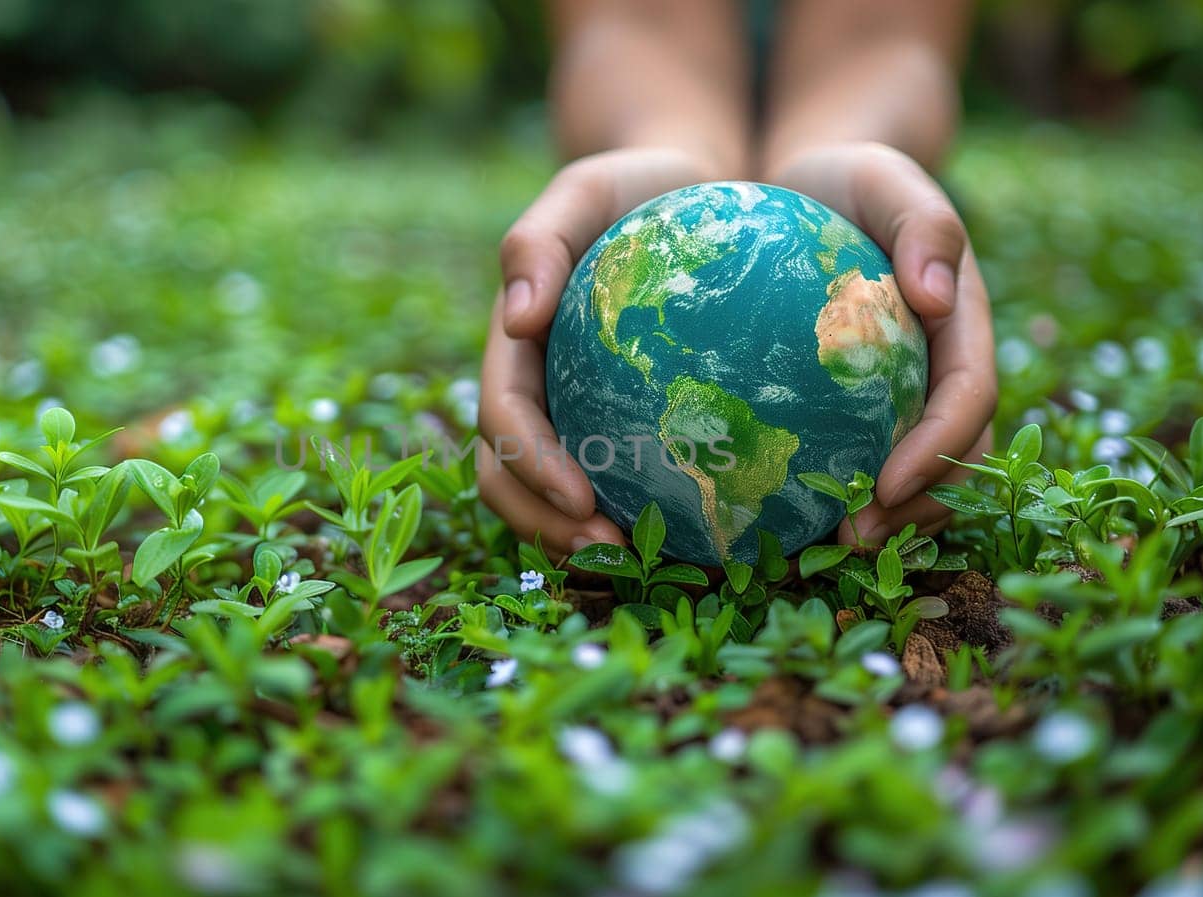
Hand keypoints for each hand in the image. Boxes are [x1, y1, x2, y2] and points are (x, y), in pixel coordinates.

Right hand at [478, 147, 722, 557]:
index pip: (503, 418)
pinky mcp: (622, 428)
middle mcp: (536, 389)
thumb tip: (515, 318)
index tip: (581, 499)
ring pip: (554, 496)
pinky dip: (643, 519)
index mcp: (516, 346)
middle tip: (612, 555)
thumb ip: (539, 240)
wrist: (689, 194)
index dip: (528, 465)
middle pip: (511, 477)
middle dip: (546, 526)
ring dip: (584, 541)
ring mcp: (575, 414)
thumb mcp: (587, 188)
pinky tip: (699, 540)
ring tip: (648, 565)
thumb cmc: (636, 187)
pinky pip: (624, 485)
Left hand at [768, 141, 995, 544]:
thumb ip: (924, 222)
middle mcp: (942, 365)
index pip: (970, 398)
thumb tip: (935, 295)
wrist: (809, 187)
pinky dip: (838, 491)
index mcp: (961, 321)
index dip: (941, 448)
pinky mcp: (860, 405)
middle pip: (957, 453)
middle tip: (854, 536)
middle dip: (920, 506)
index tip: (887, 485)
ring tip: (828, 542)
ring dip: (888, 516)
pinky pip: (858, 456)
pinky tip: (785, 516)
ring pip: (918, 469)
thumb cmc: (847, 179)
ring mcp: (906, 390)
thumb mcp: (883, 176)